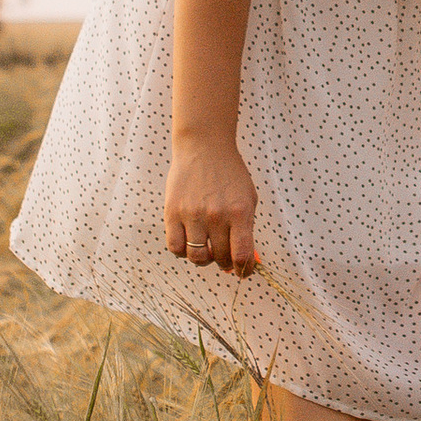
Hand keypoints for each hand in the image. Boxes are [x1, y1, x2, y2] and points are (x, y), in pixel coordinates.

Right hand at [164, 133, 256, 274]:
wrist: (204, 148)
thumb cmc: (230, 174)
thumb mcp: (248, 198)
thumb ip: (247, 228)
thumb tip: (243, 260)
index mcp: (239, 213)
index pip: (241, 255)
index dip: (243, 270)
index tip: (243, 272)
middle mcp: (216, 216)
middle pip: (220, 258)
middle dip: (225, 262)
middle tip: (224, 256)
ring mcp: (193, 214)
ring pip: (196, 257)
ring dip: (204, 259)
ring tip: (206, 249)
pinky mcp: (172, 212)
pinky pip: (175, 247)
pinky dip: (182, 251)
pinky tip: (189, 241)